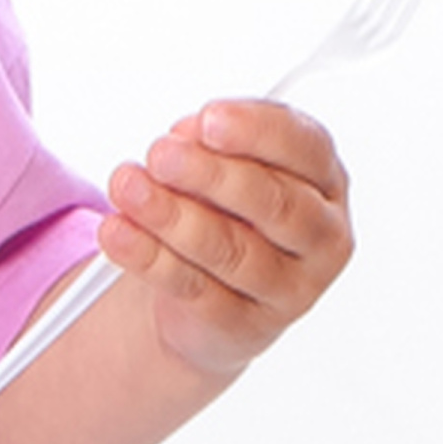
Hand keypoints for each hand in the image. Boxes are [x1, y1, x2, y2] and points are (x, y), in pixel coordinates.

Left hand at [101, 98, 352, 379]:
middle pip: (273, 202)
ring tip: (128, 188)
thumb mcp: (220, 172)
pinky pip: (195, 289)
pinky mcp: (246, 325)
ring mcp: (290, 288)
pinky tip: (119, 234)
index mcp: (323, 180)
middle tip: (159, 154)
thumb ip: (210, 148)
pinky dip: (150, 258)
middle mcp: (321, 235)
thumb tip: (185, 135)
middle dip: (210, 174)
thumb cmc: (225, 216)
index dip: (256, 130)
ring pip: (231, 249)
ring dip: (171, 215)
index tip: (208, 118)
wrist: (210, 303)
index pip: (304, 146)